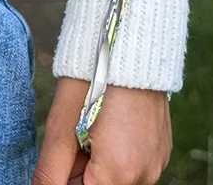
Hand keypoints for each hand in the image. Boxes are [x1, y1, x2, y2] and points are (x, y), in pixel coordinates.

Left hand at [35, 78, 171, 184]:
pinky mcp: (162, 151)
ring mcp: (158, 164)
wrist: (128, 42)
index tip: (63, 155)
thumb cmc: (90, 79)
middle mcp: (146, 176)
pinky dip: (118, 155)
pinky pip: (135, 165)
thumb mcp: (60, 126)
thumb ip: (50, 172)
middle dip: (82, 172)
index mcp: (120, 173)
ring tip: (92, 128)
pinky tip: (109, 126)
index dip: (66, 177)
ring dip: (100, 165)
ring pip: (118, 179)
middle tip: (75, 138)